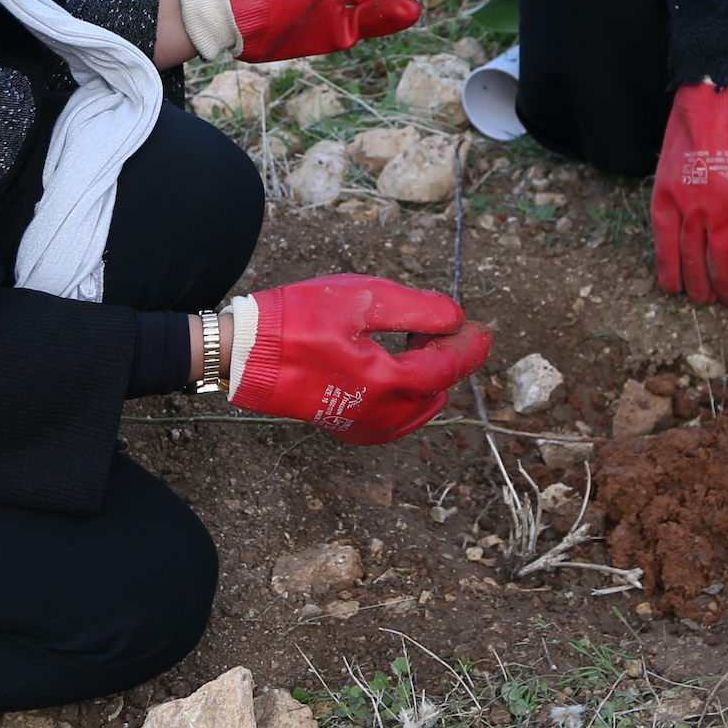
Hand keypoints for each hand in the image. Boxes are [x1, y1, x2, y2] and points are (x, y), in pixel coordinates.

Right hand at [231, 274, 489, 444]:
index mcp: (388, 381)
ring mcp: (361, 426)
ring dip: (428, 380)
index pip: (446, 367)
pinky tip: (400, 382)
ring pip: (417, 411)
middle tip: (445, 326)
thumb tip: (455, 319)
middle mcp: (380, 413)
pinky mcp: (344, 428)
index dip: (469, 345)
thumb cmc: (299, 319)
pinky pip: (392, 425)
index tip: (482, 329)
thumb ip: (417, 310)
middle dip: (448, 358)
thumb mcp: (363, 299)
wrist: (244, 353)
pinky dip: (407, 404)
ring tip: (419, 345)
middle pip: (435, 389)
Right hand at [652, 83, 727, 328]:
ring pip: (693, 265)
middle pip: (723, 275)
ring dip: (699, 288)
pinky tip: (671, 285)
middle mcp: (725, 220)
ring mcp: (692, 210)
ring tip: (704, 299)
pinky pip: (664, 242)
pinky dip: (667, 268)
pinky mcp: (667, 197)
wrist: (724, 95)